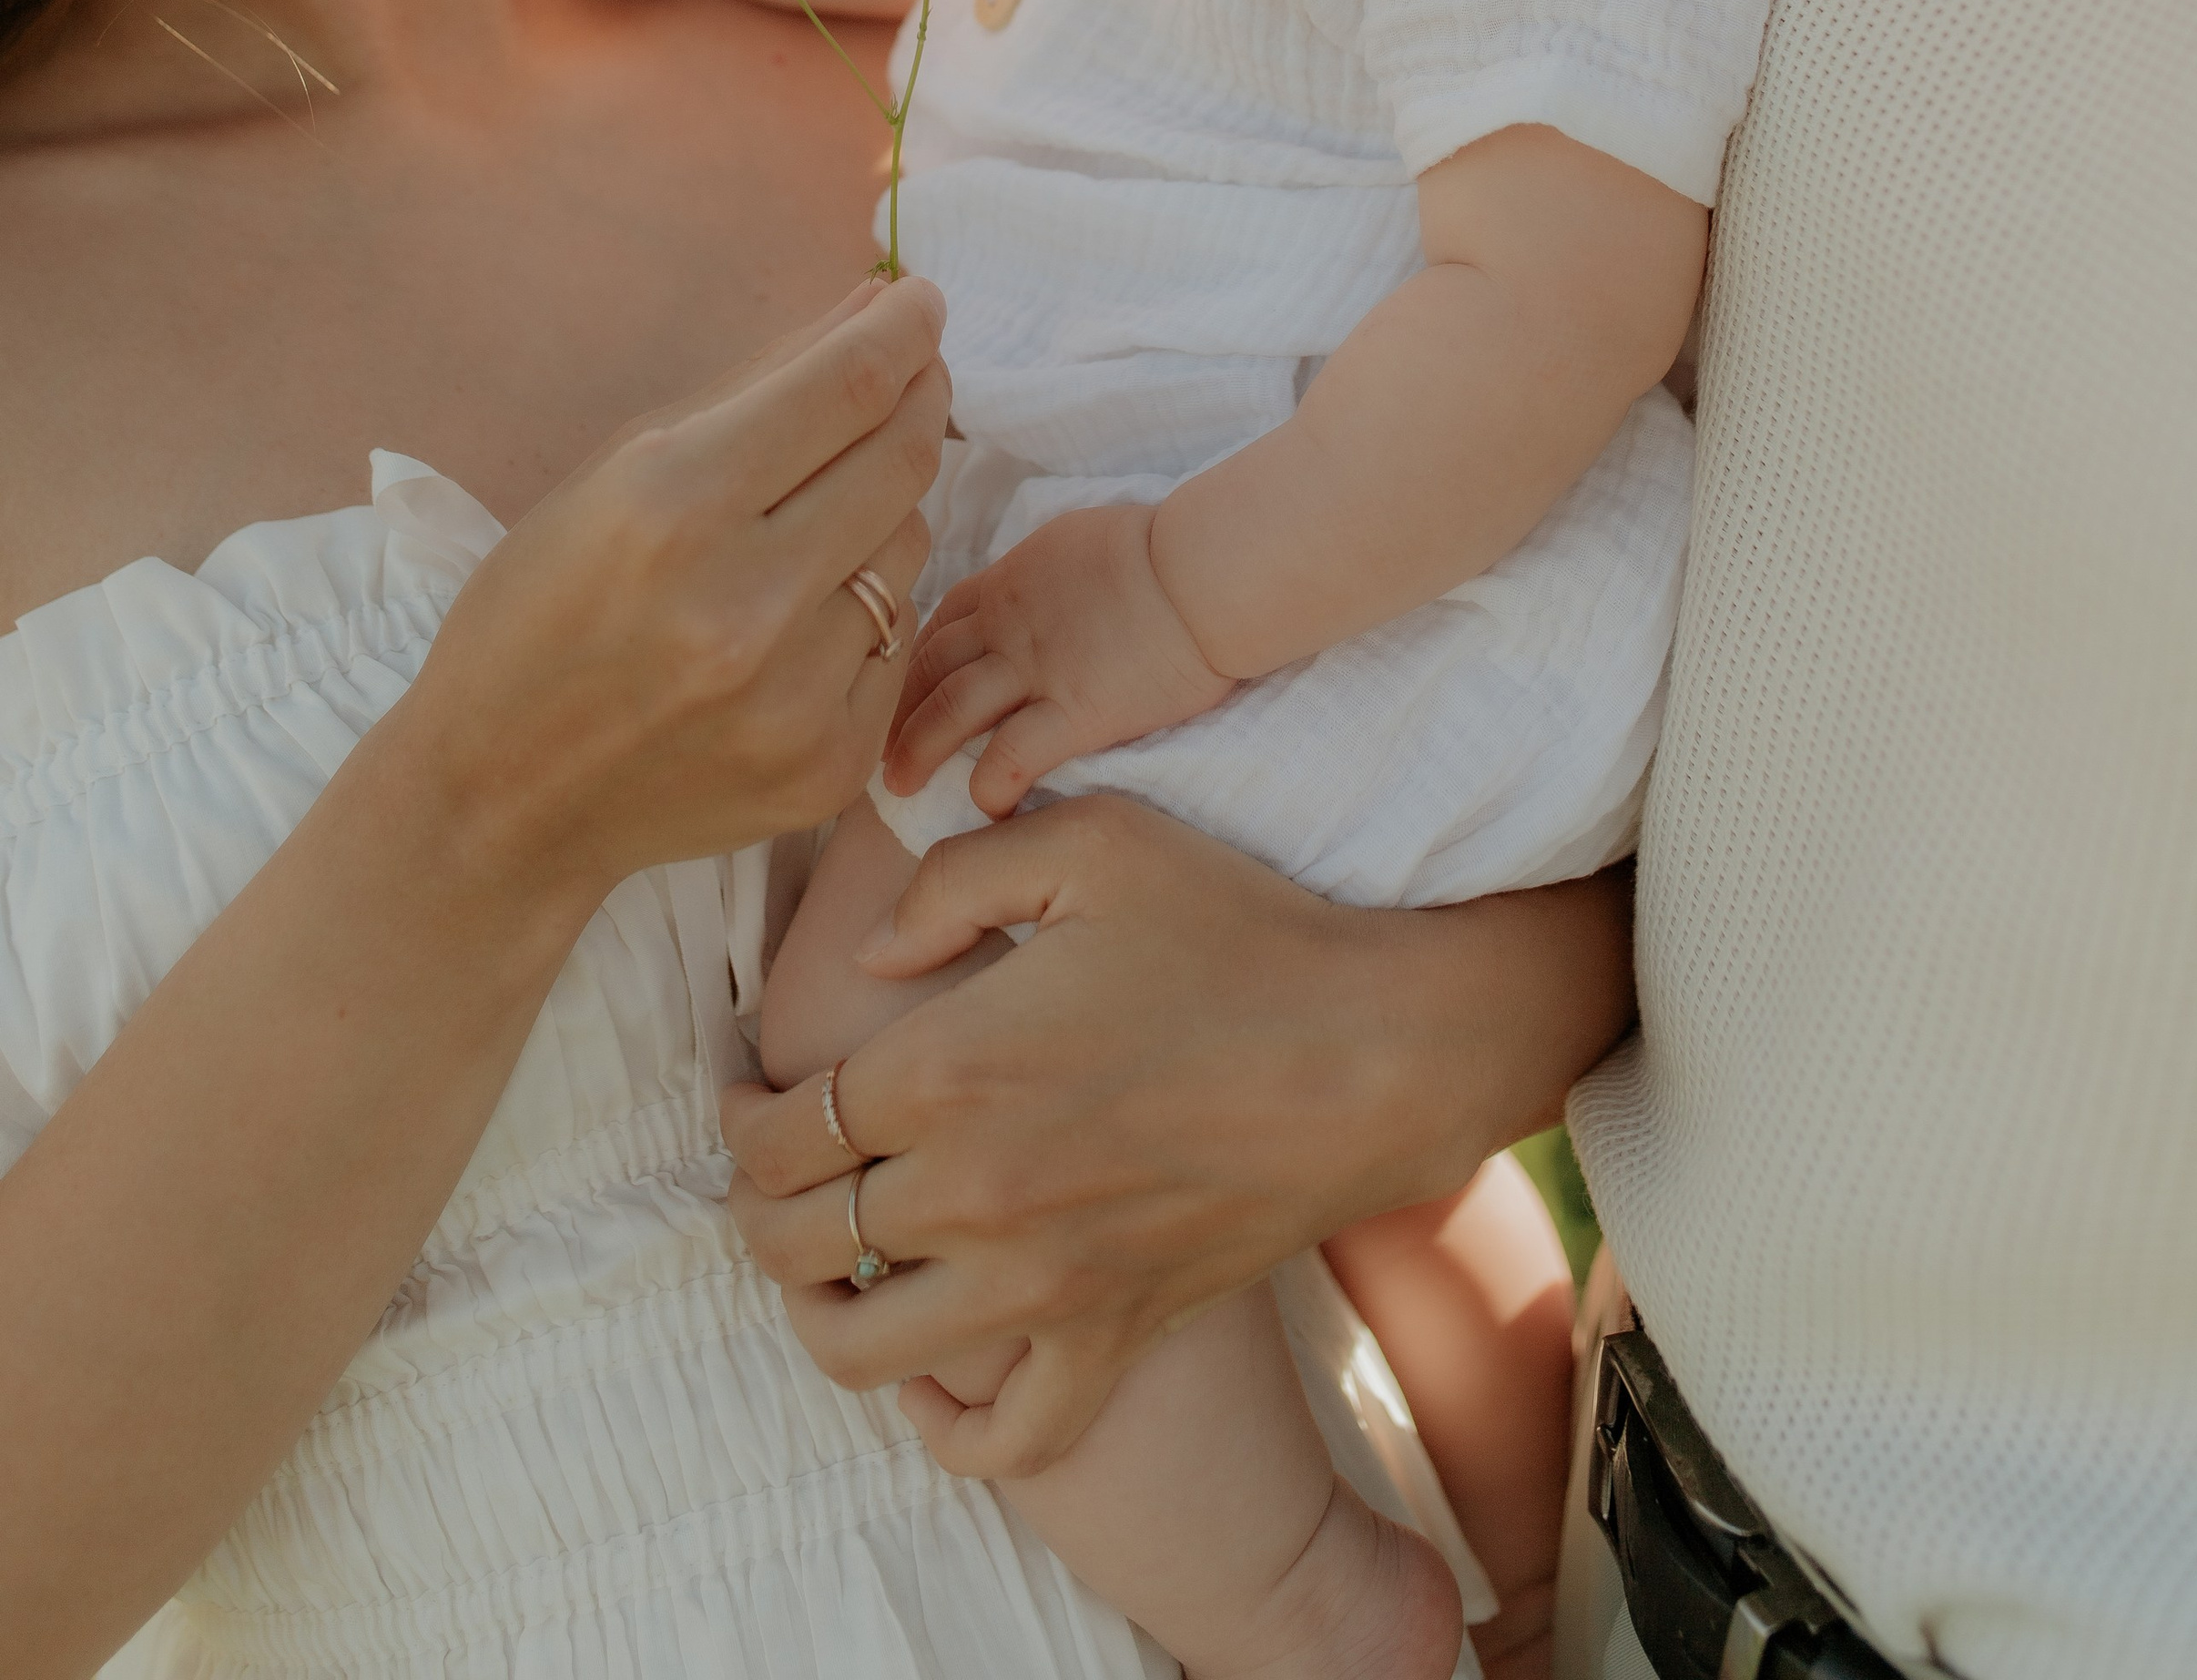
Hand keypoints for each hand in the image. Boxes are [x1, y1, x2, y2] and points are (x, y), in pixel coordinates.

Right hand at [413, 276, 948, 916]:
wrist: (500, 798)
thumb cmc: (540, 613)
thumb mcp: (615, 472)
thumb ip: (755, 385)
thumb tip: (872, 306)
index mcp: (673, 505)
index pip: (845, 387)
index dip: (903, 329)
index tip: (921, 302)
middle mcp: (744, 601)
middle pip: (900, 458)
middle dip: (919, 396)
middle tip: (913, 373)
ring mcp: (795, 696)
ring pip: (910, 545)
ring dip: (885, 507)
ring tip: (821, 511)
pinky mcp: (830, 766)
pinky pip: (897, 641)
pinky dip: (865, 609)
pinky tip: (803, 615)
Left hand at [720, 796, 1635, 1477]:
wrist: (1375, 1048)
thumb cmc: (1239, 927)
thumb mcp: (1091, 841)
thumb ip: (951, 878)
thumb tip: (868, 956)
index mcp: (950, 1066)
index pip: (778, 1130)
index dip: (738, 1116)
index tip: (746, 1094)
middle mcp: (974, 1190)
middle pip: (793, 1240)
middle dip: (757, 1207)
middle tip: (777, 1168)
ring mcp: (1042, 1283)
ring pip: (859, 1350)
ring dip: (816, 1311)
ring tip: (829, 1263)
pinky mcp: (1113, 1337)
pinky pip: (1000, 1439)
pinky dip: (947, 1426)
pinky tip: (935, 1374)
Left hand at [883, 503, 1233, 816]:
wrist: (1206, 570)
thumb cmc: (1164, 548)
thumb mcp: (1077, 542)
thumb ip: (1041, 575)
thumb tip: (1033, 590)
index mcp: (1009, 581)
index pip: (936, 623)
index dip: (905, 660)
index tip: (891, 694)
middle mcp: (1007, 624)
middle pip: (926, 668)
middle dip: (892, 709)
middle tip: (874, 747)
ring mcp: (1036, 669)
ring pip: (948, 711)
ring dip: (915, 750)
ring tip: (896, 787)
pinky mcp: (1073, 711)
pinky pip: (1011, 756)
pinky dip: (988, 787)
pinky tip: (984, 811)